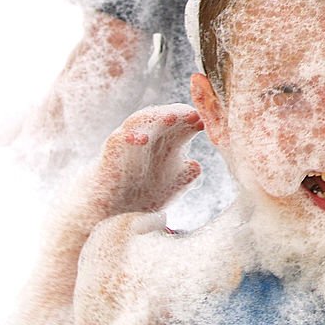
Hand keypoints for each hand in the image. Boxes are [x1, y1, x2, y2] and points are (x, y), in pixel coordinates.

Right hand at [84, 105, 202, 220]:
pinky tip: (141, 140)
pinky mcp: (112, 152)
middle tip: (195, 114)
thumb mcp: (174, 183)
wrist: (112, 211)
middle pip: (168, 115)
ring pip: (144, 119)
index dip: (200, 120)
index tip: (212, 122)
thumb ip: (188, 172)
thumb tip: (197, 165)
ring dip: (157, 117)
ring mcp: (131, 141)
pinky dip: (129, 136)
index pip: (187, 121)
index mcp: (172, 139)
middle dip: (182, 112)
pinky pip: (119, 138)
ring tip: (171, 118)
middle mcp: (152, 135)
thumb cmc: (147, 192)